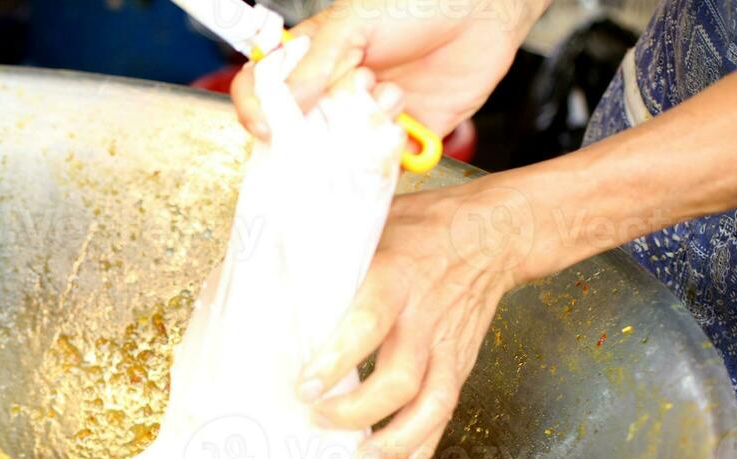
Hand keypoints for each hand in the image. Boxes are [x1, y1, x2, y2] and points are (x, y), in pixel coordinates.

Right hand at [231, 0, 544, 139]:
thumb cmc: (417, 3)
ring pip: (335, 152)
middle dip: (312, 129)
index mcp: (310, 60)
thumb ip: (314, 65)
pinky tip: (404, 118)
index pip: (262, 90)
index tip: (265, 127)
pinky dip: (385, 152)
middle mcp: (331, 93)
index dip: (254, 110)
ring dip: (360, 129)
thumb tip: (283, 105)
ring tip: (392, 93)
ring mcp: (361, 118)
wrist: (483, 12)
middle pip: (294, 132)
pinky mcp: (395, 139)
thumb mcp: (353, 23)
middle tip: (340, 108)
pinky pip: (376, 165)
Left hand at [296, 176, 529, 458]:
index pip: (367, 324)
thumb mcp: (371, 225)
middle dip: (358, 411)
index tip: (305, 387)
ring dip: (397, 439)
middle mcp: (423, 317)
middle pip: (400, 378)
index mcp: (395, 278)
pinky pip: (446, 412)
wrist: (493, 233)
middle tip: (318, 420)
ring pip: (431, 404)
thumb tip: (255, 273)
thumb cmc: (419, 229)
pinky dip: (424, 445)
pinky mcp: (459, 363)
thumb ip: (324, 254)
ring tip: (362, 458)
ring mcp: (446, 345)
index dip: (337, 360)